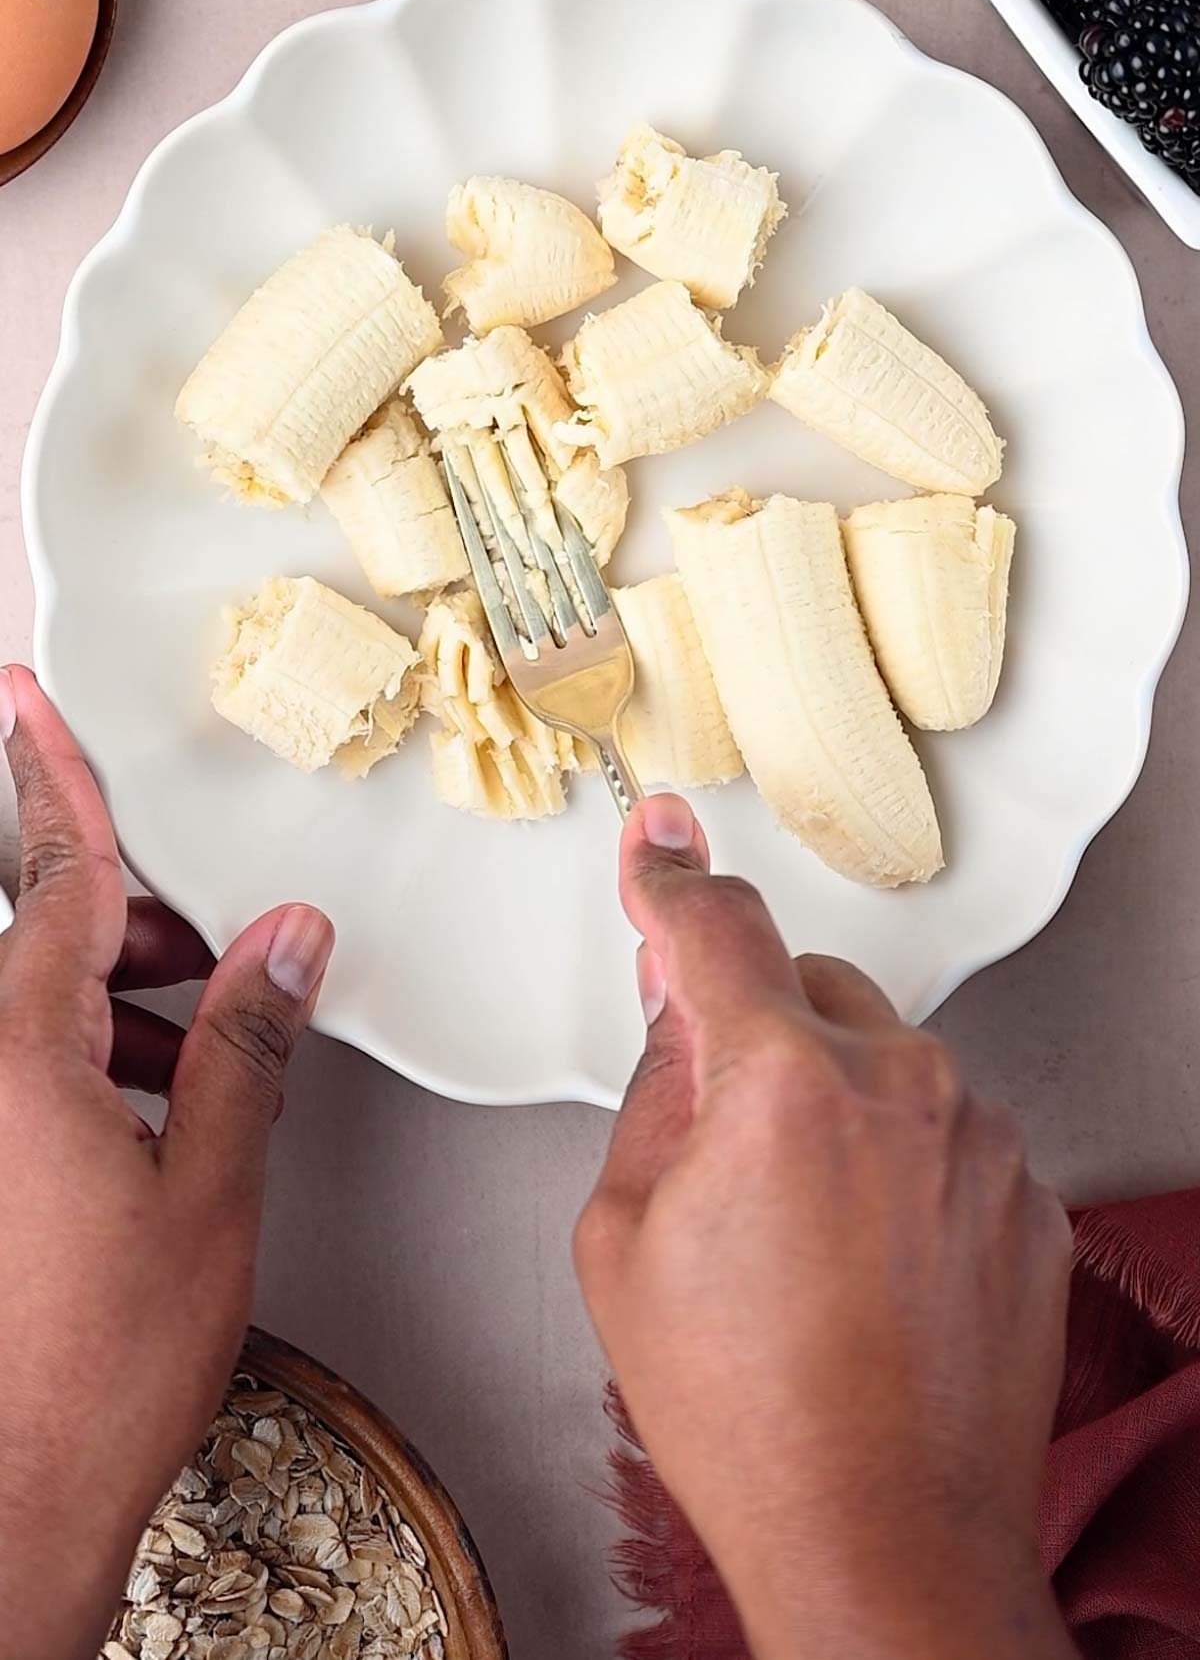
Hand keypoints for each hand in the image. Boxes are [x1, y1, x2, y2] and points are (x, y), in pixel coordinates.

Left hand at [0, 667, 333, 1659]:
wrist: (10, 1506)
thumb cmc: (97, 1366)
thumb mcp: (210, 1186)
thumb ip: (246, 1043)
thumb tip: (285, 941)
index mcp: (19, 1056)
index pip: (57, 878)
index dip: (53, 774)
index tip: (26, 695)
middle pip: (50, 941)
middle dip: (138, 930)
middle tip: (213, 956)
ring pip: (36, 1009)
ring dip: (119, 1007)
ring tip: (197, 1061)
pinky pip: (21, 1070)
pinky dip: (88, 1065)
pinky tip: (155, 1118)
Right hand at [575, 796, 1073, 1659]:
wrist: (883, 1542)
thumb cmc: (749, 1414)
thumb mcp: (622, 1240)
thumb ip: (652, 1093)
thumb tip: (682, 1015)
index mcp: (783, 1081)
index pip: (715, 928)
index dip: (671, 877)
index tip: (662, 842)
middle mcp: (900, 1085)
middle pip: (809, 987)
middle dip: (759, 1034)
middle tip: (724, 1149)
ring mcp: (979, 1141)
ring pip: (886, 1060)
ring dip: (839, 1103)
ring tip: (804, 1242)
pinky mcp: (1028, 1200)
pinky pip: (949, 1134)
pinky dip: (905, 1167)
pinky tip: (868, 1267)